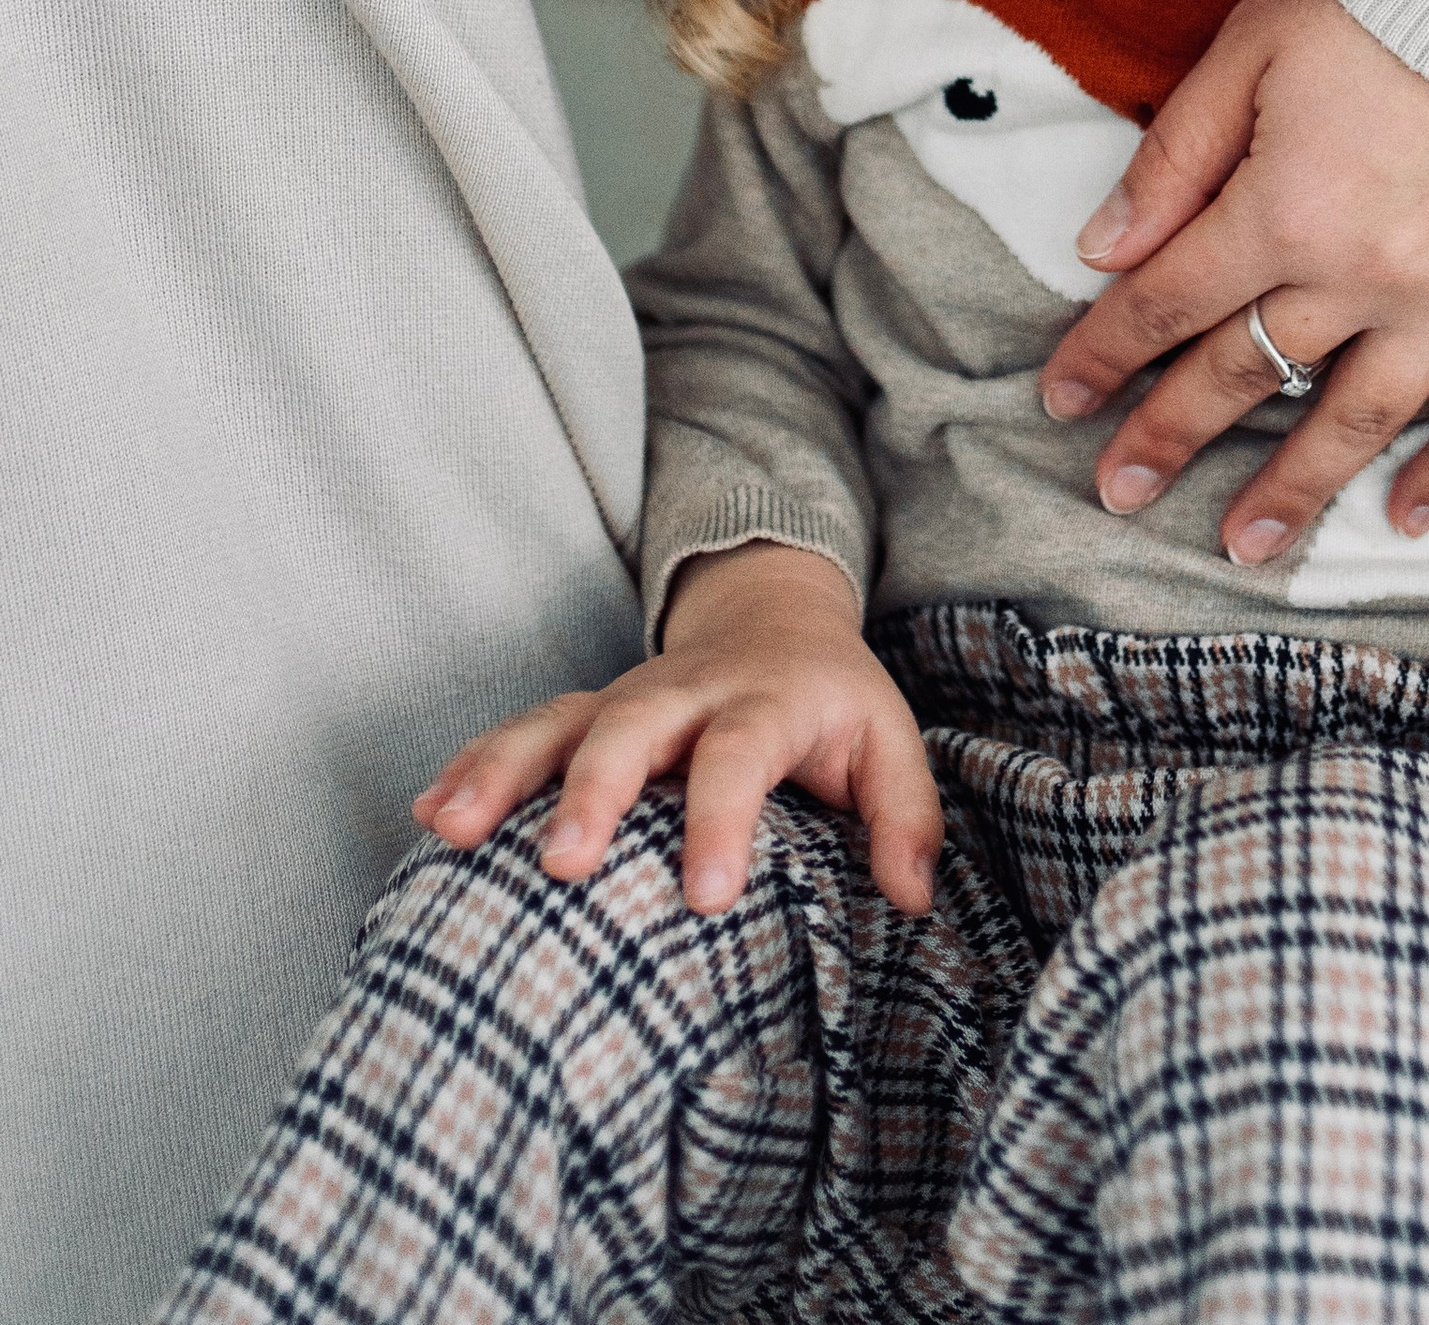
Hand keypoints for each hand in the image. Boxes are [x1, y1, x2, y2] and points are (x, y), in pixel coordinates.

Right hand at [411, 541, 941, 918]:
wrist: (775, 615)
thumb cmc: (833, 703)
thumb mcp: (889, 741)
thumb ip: (906, 816)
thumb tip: (911, 898)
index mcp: (768, 700)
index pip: (742, 754)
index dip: (724, 819)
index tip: (707, 897)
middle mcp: (688, 693)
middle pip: (633, 725)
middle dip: (595, 789)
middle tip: (563, 863)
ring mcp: (627, 698)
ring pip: (559, 722)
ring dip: (504, 771)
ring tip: (452, 828)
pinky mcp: (588, 713)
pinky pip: (525, 732)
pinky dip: (475, 766)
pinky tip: (432, 815)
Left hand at [1038, 0, 1428, 556]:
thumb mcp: (1255, 46)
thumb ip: (1178, 153)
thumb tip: (1102, 249)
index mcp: (1282, 208)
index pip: (1169, 301)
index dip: (1106, 352)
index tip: (1061, 398)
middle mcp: (1361, 274)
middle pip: (1247, 371)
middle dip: (1172, 435)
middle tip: (1119, 493)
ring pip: (1360, 416)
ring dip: (1296, 486)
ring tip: (1245, 545)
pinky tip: (1408, 517)